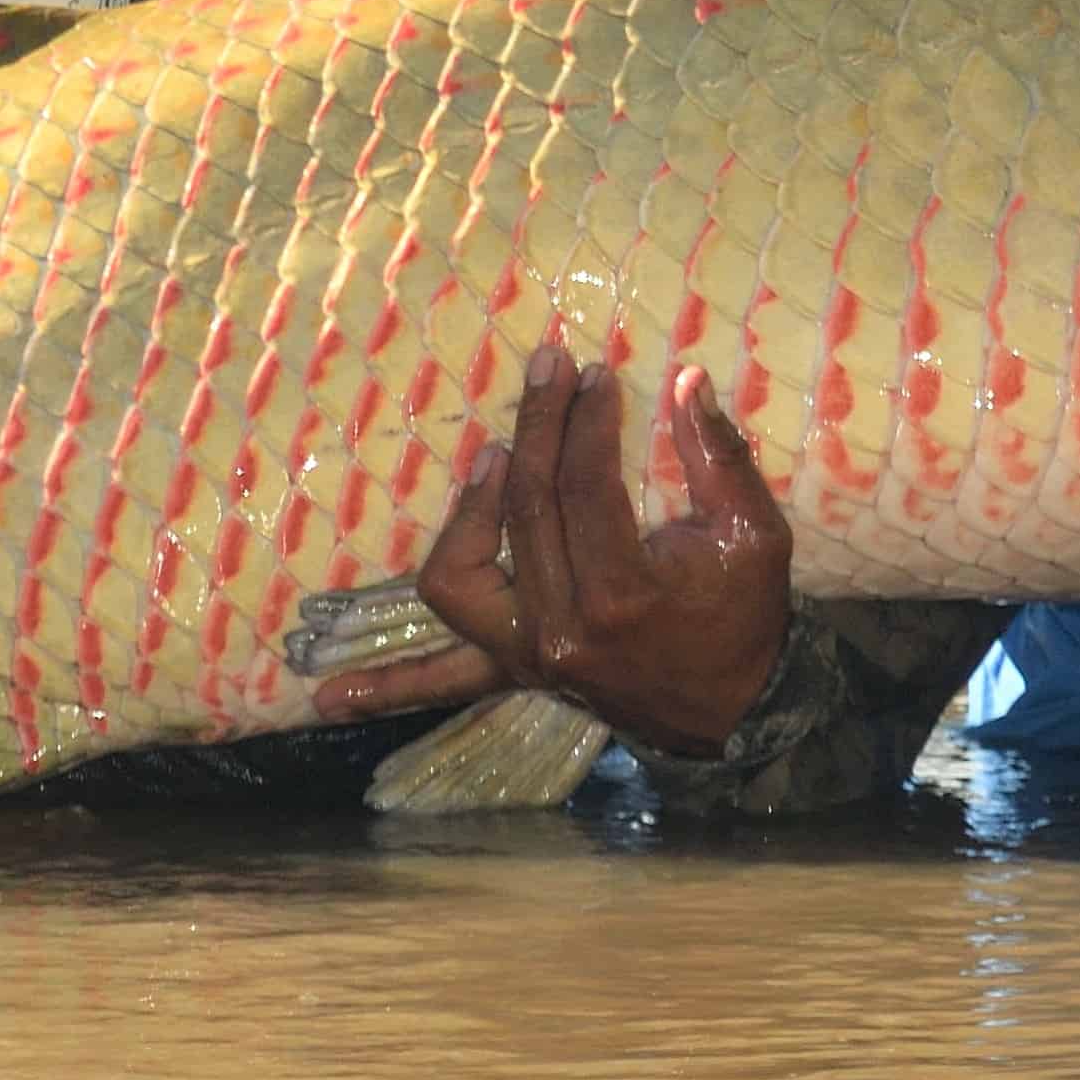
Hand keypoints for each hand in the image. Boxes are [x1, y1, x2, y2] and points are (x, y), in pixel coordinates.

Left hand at [310, 345, 791, 755]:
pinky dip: (386, 689)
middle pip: (525, 509)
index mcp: (620, 593)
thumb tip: (686, 380)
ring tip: (491, 460)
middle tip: (549, 370)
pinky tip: (324, 693)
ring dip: (465, 516)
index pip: (584, 486)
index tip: (594, 374)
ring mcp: (528, 655)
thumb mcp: (755, 535)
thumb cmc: (744, 615)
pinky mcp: (515, 670)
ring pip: (457, 579)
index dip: (588, 421)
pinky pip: (440, 681)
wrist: (736, 709)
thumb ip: (720, 457)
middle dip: (539, 427)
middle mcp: (559, 628)